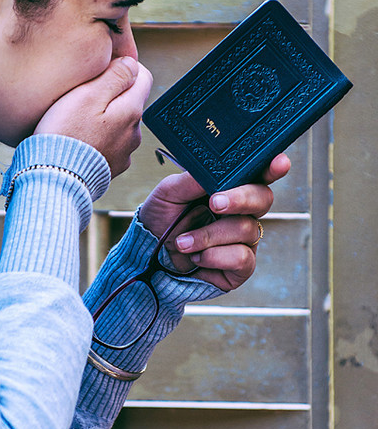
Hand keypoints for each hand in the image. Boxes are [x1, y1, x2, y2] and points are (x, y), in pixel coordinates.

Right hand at [34, 57, 152, 177]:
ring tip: (76, 123)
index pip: (143, 76)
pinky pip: (109, 144)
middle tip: (80, 100)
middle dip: (110, 95)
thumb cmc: (65, 134)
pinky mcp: (111, 168)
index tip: (98, 76)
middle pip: (129, 100)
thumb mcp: (87, 94)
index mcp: (131, 111)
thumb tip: (132, 63)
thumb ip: (115, 75)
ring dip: (102, 119)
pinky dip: (97, 139)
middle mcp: (134, 133)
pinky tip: (79, 141)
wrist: (53, 178)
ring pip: (118, 123)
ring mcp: (124, 153)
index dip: (121, 68)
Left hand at [137, 154, 290, 291]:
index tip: (279, 162)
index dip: (272, 167)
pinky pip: (241, 258)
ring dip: (209, 235)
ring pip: (246, 229)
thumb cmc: (162, 220)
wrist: (149, 255)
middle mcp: (242, 212)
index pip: (257, 174)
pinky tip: (197, 257)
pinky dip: (214, 256)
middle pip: (263, 198)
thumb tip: (216, 170)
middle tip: (214, 203)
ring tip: (183, 242)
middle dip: (240, 199)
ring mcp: (243, 240)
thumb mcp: (169, 192)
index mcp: (229, 189)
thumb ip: (193, 179)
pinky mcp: (240, 266)